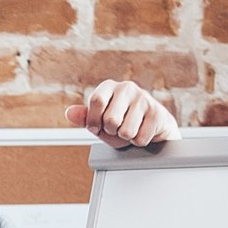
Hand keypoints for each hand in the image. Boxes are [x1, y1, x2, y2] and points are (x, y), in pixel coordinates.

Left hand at [65, 80, 179, 148]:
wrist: (151, 128)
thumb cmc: (121, 124)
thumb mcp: (98, 122)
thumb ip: (84, 118)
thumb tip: (70, 112)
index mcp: (109, 87)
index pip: (97, 100)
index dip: (94, 120)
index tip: (97, 127)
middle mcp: (127, 88)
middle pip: (111, 119)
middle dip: (111, 131)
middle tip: (117, 128)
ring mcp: (144, 98)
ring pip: (126, 131)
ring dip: (126, 137)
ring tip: (130, 129)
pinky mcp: (157, 112)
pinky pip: (140, 138)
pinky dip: (138, 141)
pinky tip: (142, 131)